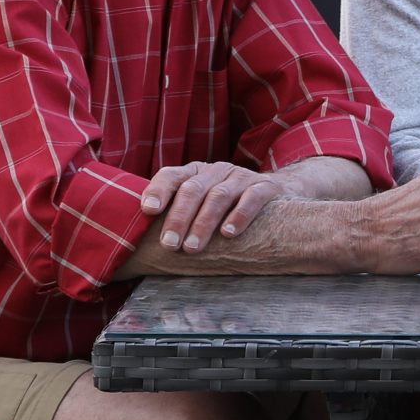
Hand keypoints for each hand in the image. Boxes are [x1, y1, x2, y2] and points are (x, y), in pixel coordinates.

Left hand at [138, 160, 290, 253]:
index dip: (158, 190)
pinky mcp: (266, 187)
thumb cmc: (229, 207)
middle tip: (170, 245)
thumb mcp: (202, 204)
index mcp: (195, 173)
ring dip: (203, 223)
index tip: (148, 211)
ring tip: (193, 248)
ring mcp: (241, 177)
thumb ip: (177, 214)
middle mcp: (216, 171)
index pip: (171, 176)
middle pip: (192, 189)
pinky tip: (229, 234)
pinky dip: (239, 216)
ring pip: (218, 197)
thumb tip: (142, 245)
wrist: (277, 193)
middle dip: (178, 218)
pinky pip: (251, 199)